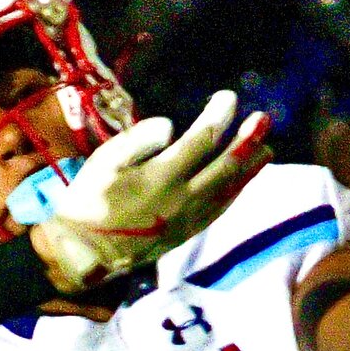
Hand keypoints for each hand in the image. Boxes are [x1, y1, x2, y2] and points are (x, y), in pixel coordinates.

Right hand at [30, 90, 272, 291]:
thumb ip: (137, 139)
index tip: (229, 98)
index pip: (201, 140)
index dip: (218, 117)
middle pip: (226, 165)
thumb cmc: (87, 201)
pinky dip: (235, 192)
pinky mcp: (186, 233)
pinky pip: (219, 209)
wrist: (83, 252)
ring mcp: (189, 219)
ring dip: (249, 167)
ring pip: (229, 189)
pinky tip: (241, 181)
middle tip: (264, 119)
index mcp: (162, 177)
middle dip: (247, 140)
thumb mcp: (102, 162)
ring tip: (266, 148)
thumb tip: (171, 126)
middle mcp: (184, 198)